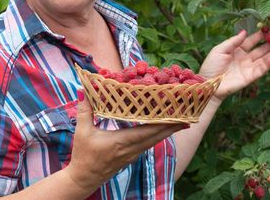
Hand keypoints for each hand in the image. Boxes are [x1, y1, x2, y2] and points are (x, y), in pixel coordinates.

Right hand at [64, 90, 186, 192]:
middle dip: (173, 126)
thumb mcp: (82, 131)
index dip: (165, 123)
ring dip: (167, 131)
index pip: (148, 131)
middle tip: (187, 115)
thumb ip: (85, 110)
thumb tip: (84, 90)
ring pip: (154, 141)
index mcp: (122, 142)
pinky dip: (157, 136)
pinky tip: (160, 129)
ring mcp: (132, 154)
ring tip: (179, 121)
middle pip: (157, 136)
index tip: (178, 115)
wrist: (83, 179)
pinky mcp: (130, 157)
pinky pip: (148, 144)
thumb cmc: (83, 156)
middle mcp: (131, 149)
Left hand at [199, 30, 269, 100]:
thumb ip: (233, 41)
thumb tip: (245, 31)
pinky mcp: (250, 77)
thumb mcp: (220, 49)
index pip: (251, 41)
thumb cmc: (211, 65)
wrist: (208, 83)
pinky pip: (261, 69)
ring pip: (263, 58)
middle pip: (260, 49)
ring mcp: (248, 67)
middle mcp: (244, 58)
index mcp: (236, 50)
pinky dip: (268, 64)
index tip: (269, 28)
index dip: (260, 35)